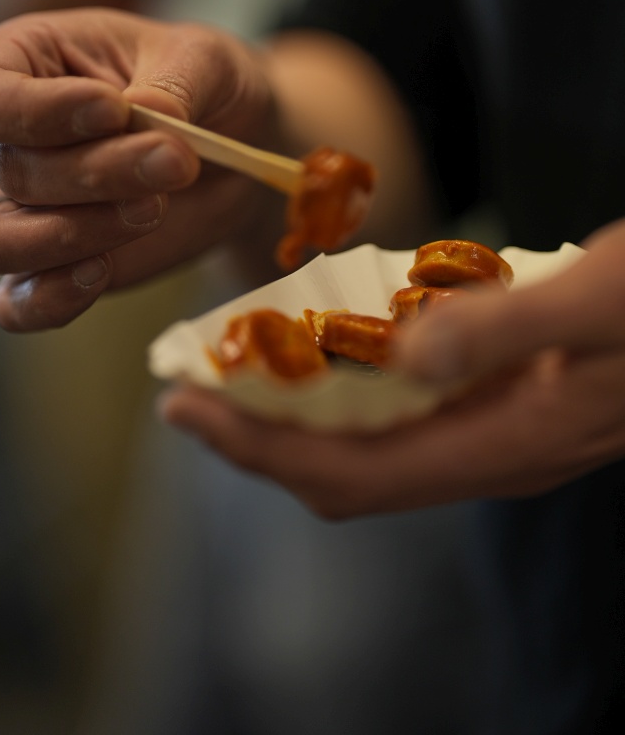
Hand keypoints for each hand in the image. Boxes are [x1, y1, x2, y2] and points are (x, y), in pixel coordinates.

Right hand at [0, 8, 275, 329]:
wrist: (240, 146)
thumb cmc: (207, 83)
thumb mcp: (206, 59)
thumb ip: (174, 83)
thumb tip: (143, 114)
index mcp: (18, 62)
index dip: (29, 111)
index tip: (113, 109)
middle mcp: (4, 138)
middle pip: (8, 170)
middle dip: (94, 173)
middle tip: (176, 161)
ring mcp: (22, 207)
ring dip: (72, 234)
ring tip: (154, 210)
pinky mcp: (54, 264)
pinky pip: (16, 302)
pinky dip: (51, 299)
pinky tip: (105, 272)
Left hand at [160, 220, 624, 515]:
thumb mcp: (595, 298)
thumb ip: (506, 328)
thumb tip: (404, 354)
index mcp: (505, 439)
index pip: (349, 471)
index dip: (259, 448)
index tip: (187, 407)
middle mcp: (492, 452)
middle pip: (346, 471)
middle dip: (258, 439)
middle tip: (190, 389)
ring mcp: (498, 434)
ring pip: (371, 449)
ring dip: (295, 419)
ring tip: (239, 371)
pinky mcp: (504, 405)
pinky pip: (404, 418)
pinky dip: (347, 393)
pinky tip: (330, 349)